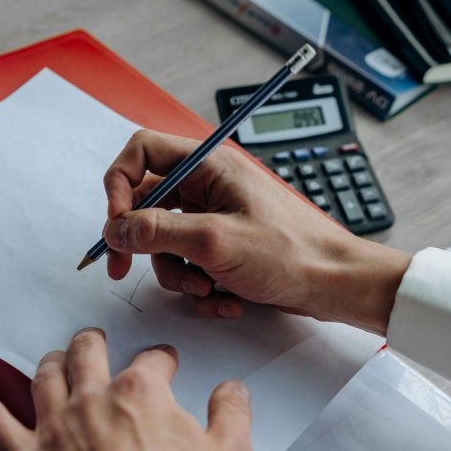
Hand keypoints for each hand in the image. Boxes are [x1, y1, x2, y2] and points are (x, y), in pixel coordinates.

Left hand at [0, 328, 252, 450]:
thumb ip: (233, 412)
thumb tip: (232, 390)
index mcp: (140, 393)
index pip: (152, 358)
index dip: (161, 358)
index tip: (164, 363)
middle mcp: (92, 400)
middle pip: (86, 351)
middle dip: (92, 341)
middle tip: (95, 341)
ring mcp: (54, 427)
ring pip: (43, 377)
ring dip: (49, 364)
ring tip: (53, 361)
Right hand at [102, 130, 410, 333]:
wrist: (334, 285)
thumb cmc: (292, 253)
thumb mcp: (215, 242)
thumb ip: (157, 231)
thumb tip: (115, 228)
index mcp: (209, 166)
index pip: (142, 152)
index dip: (119, 183)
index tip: (115, 222)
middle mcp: (209, 186)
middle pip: (146, 204)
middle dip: (142, 242)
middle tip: (124, 268)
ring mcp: (215, 217)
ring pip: (164, 242)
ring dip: (177, 273)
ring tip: (206, 289)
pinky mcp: (222, 247)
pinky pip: (189, 264)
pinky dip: (199, 286)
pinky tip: (226, 298)